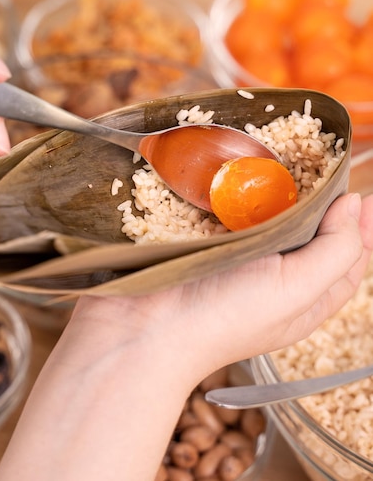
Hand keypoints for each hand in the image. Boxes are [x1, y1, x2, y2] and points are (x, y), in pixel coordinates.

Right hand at [0, 192, 372, 480]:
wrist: (144, 329)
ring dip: (283, 194)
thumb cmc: (223, 317)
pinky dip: (241, 196)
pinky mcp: (207, 245)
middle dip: (325, 205)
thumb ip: (335, 250)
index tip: (362, 191)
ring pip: (273, 222)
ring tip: (291, 165)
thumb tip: (357, 204)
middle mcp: (275, 280)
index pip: (347, 260)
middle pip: (312, 237)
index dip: (361, 227)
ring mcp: (239, 262)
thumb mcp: (294, 291)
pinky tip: (241, 177)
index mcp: (304, 298)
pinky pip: (233, 216)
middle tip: (328, 169)